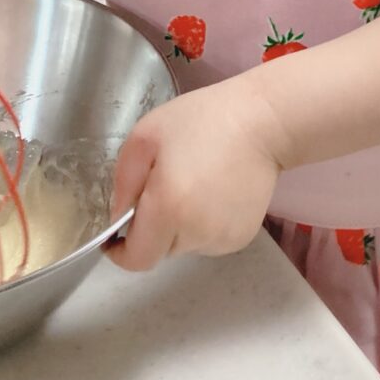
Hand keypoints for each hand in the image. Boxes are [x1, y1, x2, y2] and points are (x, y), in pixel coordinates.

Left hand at [107, 77, 286, 271]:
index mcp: (168, 209)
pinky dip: (201, 224)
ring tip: (192, 185)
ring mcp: (223, 239)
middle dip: (151, 228)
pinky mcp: (242, 237)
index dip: (121, 251)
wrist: (262, 122)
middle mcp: (197, 233)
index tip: (116, 234)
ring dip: (178, 225)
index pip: (137, 259)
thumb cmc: (201, 120)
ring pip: (184, 245)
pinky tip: (212, 193)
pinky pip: (208, 240)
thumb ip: (124, 183)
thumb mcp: (145, 137)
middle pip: (160, 249)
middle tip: (161, 187)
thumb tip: (120, 219)